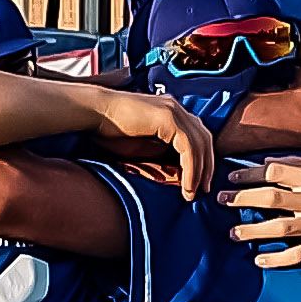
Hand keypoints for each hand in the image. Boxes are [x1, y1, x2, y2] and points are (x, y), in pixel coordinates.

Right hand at [83, 88, 219, 197]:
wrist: (94, 113)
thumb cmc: (109, 130)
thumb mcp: (141, 147)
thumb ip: (161, 155)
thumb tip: (179, 172)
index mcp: (171, 112)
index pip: (197, 136)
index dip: (201, 159)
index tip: (198, 182)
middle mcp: (176, 109)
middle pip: (204, 139)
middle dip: (207, 166)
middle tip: (204, 189)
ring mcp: (174, 111)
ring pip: (200, 144)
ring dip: (200, 171)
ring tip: (194, 192)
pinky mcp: (168, 118)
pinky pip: (189, 147)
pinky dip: (191, 169)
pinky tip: (186, 185)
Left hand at [227, 155, 300, 268]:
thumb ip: (299, 164)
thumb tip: (266, 162)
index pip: (275, 172)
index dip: (250, 174)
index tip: (231, 177)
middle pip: (271, 198)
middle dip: (241, 199)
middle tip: (220, 201)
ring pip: (280, 227)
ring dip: (252, 231)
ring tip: (232, 233)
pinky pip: (297, 254)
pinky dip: (276, 258)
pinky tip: (259, 259)